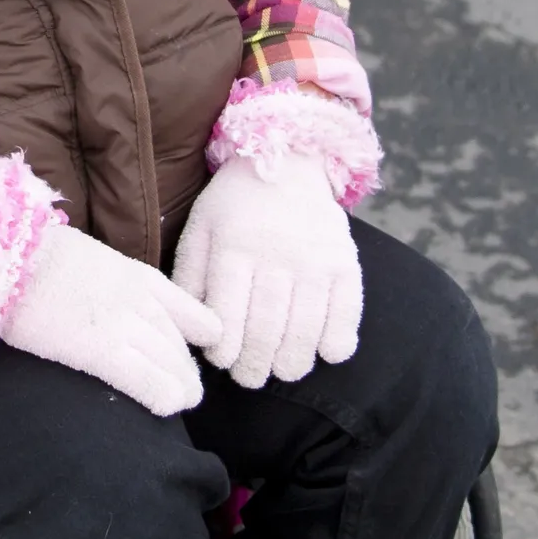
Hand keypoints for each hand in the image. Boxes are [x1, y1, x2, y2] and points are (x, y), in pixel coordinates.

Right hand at [0, 225, 225, 417]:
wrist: (5, 257)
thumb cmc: (33, 256)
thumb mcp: (89, 258)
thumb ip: (110, 282)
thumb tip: (106, 299)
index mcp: (138, 277)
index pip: (190, 312)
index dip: (199, 334)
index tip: (198, 348)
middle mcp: (140, 301)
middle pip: (180, 345)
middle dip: (187, 369)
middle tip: (188, 387)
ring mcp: (123, 326)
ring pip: (172, 365)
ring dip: (182, 387)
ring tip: (182, 400)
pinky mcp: (101, 351)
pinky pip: (148, 382)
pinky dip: (163, 397)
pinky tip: (166, 408)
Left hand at [171, 163, 364, 390]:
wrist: (287, 160)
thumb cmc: (235, 204)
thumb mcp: (201, 228)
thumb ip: (191, 276)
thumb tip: (191, 328)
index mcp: (234, 247)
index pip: (228, 315)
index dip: (225, 350)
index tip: (223, 362)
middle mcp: (276, 255)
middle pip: (267, 329)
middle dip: (256, 365)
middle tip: (250, 378)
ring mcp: (315, 260)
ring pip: (305, 329)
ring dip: (293, 362)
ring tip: (282, 370)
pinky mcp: (345, 262)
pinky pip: (347, 313)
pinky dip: (337, 342)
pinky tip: (325, 353)